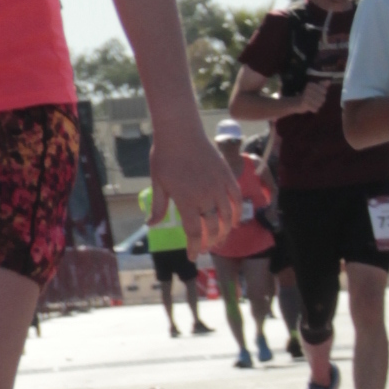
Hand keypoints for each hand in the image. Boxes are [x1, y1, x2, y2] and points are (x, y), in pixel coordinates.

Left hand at [151, 121, 237, 254]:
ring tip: (220, 237)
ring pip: (227, 216)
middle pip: (213, 228)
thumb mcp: (157, 182)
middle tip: (206, 248)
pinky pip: (237, 199)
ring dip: (225, 231)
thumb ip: (158, 207)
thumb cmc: (164, 156)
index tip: (192, 257)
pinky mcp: (227, 176)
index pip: (193, 233)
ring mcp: (218, 186)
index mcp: (186, 201)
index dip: (194, 248)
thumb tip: (150, 225)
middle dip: (210, 242)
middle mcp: (205, 196)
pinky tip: (234, 221)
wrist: (180, 131)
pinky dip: (237, 212)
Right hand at [292, 76, 332, 114]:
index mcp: (311, 84)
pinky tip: (310, 108)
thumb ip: (322, 85)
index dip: (322, 94)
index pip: (324, 91)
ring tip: (312, 104)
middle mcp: (308, 89)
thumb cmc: (307, 96)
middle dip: (320, 101)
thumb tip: (329, 81)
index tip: (317, 95)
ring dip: (317, 106)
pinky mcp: (304, 103)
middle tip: (314, 101)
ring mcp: (306, 96)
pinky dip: (314, 110)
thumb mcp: (314, 89)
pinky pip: (315, 109)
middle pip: (323, 98)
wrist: (295, 103)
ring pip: (320, 104)